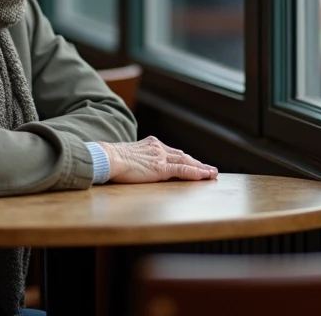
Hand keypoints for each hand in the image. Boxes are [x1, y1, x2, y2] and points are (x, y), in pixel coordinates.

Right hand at [97, 136, 217, 182]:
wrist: (108, 158)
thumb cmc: (112, 160)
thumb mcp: (128, 156)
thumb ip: (138, 160)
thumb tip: (137, 167)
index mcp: (151, 144)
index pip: (172, 152)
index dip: (184, 159)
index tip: (193, 163)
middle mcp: (159, 148)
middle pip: (183, 155)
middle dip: (197, 163)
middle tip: (210, 169)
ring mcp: (161, 157)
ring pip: (186, 162)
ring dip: (201, 168)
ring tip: (212, 174)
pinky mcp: (161, 168)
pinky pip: (183, 170)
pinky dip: (195, 173)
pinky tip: (204, 176)